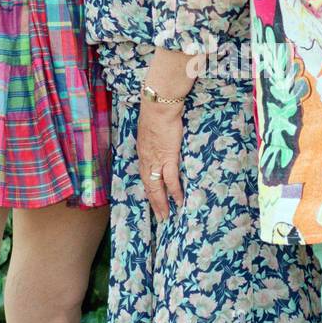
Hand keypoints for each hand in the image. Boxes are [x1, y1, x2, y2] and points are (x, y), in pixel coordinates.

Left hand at [137, 97, 184, 221]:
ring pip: (157, 187)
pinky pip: (171, 179)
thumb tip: (160, 142)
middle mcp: (146, 159)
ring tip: (166, 215)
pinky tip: (179, 201)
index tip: (152, 199)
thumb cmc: (156, 113)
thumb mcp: (151, 129)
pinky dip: (174, 192)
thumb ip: (155, 138)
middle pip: (149, 186)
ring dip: (161, 202)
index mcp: (142, 153)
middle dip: (154, 202)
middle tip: (159, 216)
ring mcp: (156, 160)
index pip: (145, 175)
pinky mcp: (168, 157)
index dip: (149, 189)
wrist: (158, 106)